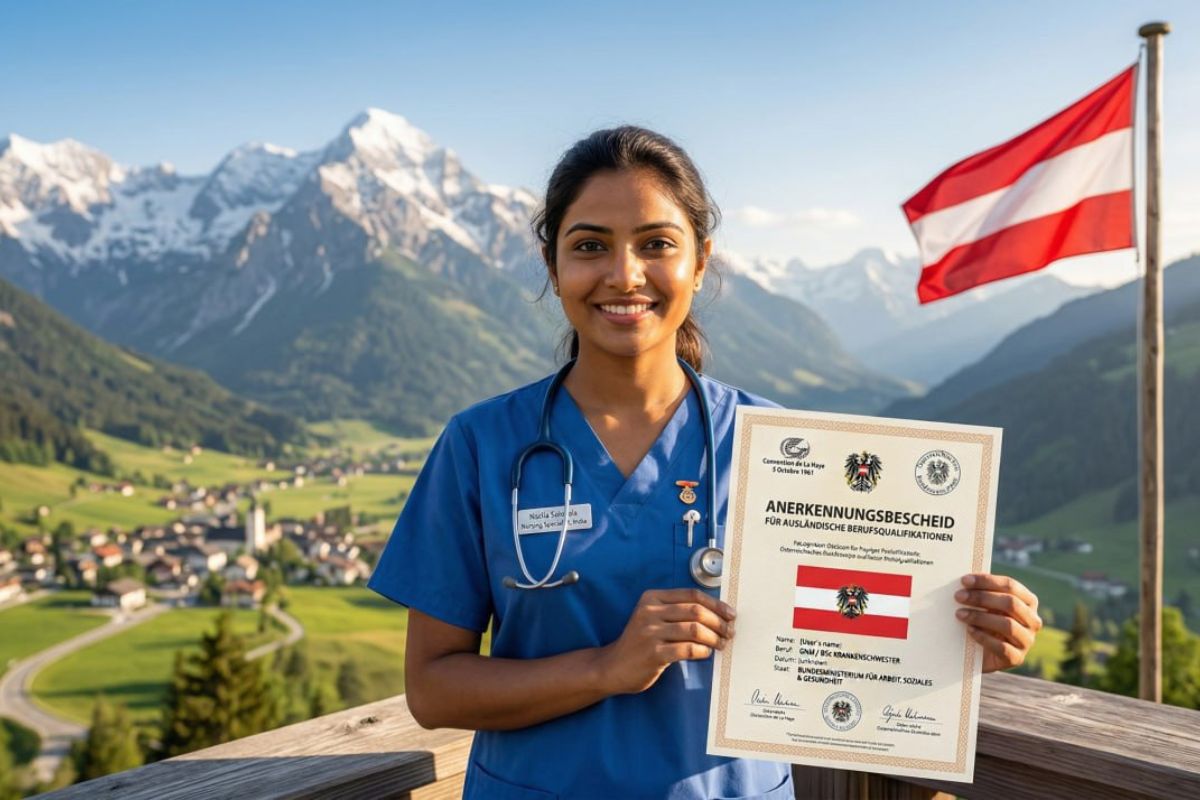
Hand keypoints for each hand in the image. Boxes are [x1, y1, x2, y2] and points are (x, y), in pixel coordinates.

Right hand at [597, 588, 735, 694]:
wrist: (614, 666)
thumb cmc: (640, 642)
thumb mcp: (652, 618)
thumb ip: (676, 611)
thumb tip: (716, 613)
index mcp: (652, 598)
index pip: (691, 595)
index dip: (715, 604)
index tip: (730, 614)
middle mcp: (650, 612)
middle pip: (696, 611)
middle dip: (718, 622)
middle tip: (729, 632)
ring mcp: (650, 632)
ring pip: (694, 630)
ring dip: (714, 638)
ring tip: (721, 644)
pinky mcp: (654, 653)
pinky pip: (687, 649)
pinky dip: (702, 651)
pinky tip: (705, 653)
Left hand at [954, 573, 1042, 672]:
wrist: (982, 654)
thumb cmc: (984, 622)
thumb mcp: (986, 606)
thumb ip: (983, 593)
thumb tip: (966, 581)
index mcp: (1028, 601)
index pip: (1011, 586)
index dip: (987, 581)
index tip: (964, 581)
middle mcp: (1032, 620)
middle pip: (1010, 604)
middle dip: (982, 598)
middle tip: (959, 596)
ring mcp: (1027, 640)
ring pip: (1007, 625)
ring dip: (980, 617)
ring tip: (960, 614)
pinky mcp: (1017, 658)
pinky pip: (1002, 647)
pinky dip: (984, 637)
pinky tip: (969, 630)